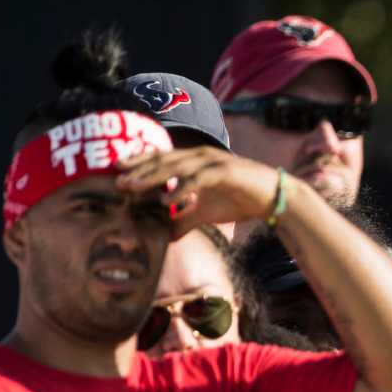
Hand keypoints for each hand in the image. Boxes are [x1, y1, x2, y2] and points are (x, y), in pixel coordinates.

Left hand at [114, 149, 289, 232]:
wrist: (274, 198)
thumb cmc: (241, 200)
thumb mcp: (206, 212)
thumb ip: (185, 219)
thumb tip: (165, 235)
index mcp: (194, 161)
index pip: (160, 158)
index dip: (139, 163)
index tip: (117, 172)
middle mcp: (200, 156)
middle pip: (163, 160)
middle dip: (138, 170)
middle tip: (117, 180)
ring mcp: (213, 162)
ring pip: (176, 167)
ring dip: (152, 177)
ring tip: (133, 187)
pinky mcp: (225, 172)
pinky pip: (197, 181)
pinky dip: (181, 190)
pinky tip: (166, 201)